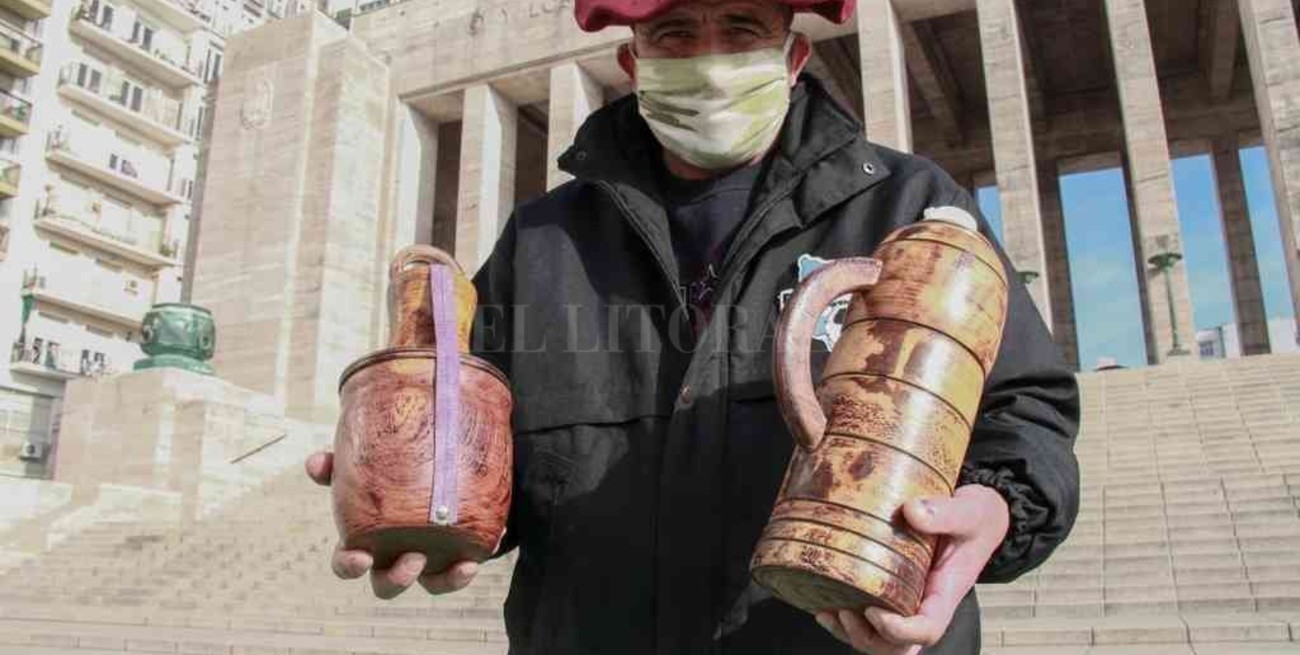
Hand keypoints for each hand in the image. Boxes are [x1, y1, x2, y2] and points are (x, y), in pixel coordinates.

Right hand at [305, 451, 479, 598]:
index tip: (360, 558)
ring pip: (431, 583)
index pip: (349, 563)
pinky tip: (487, 544)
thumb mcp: (369, 456)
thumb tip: (314, 463)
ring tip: (459, 565)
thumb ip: (342, 459)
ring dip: (444, 581)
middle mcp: (396, 553)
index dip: (351, 566)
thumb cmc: (395, 462)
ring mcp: (429, 556)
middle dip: (397, 579)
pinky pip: (465, 563)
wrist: (441, 454)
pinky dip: (470, 562)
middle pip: (388, 584)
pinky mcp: (458, 549)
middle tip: (413, 559)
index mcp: (368, 537)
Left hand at [814, 484, 1008, 653]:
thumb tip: (911, 511)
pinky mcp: (893, 590)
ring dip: (852, 634)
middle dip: (868, 639)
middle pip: (898, 647)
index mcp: (945, 593)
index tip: (874, 611)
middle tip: (843, 612)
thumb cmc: (975, 519)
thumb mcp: (969, 512)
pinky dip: (845, 620)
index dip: (899, 631)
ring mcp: (908, 601)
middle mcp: (925, 604)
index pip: (926, 630)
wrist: (977, 518)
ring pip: (881, 640)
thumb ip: (944, 513)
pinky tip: (823, 604)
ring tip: (827, 612)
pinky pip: (870, 619)